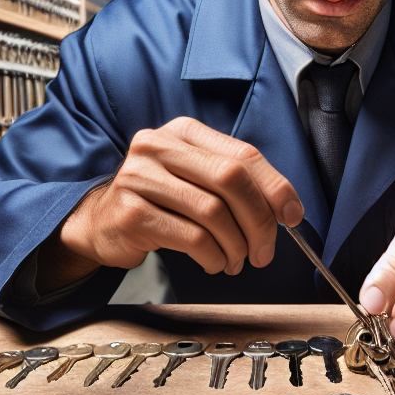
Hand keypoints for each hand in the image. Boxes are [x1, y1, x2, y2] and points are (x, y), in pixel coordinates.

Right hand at [41, 117, 303, 291]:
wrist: (101, 222)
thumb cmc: (160, 201)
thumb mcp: (195, 179)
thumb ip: (236, 183)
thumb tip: (287, 209)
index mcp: (184, 132)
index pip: (244, 155)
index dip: (275, 188)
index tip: (293, 216)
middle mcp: (159, 145)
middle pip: (231, 179)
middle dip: (259, 221)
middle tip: (265, 250)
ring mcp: (141, 177)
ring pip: (213, 211)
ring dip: (235, 244)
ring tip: (236, 260)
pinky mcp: (132, 212)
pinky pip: (191, 237)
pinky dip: (213, 256)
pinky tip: (214, 262)